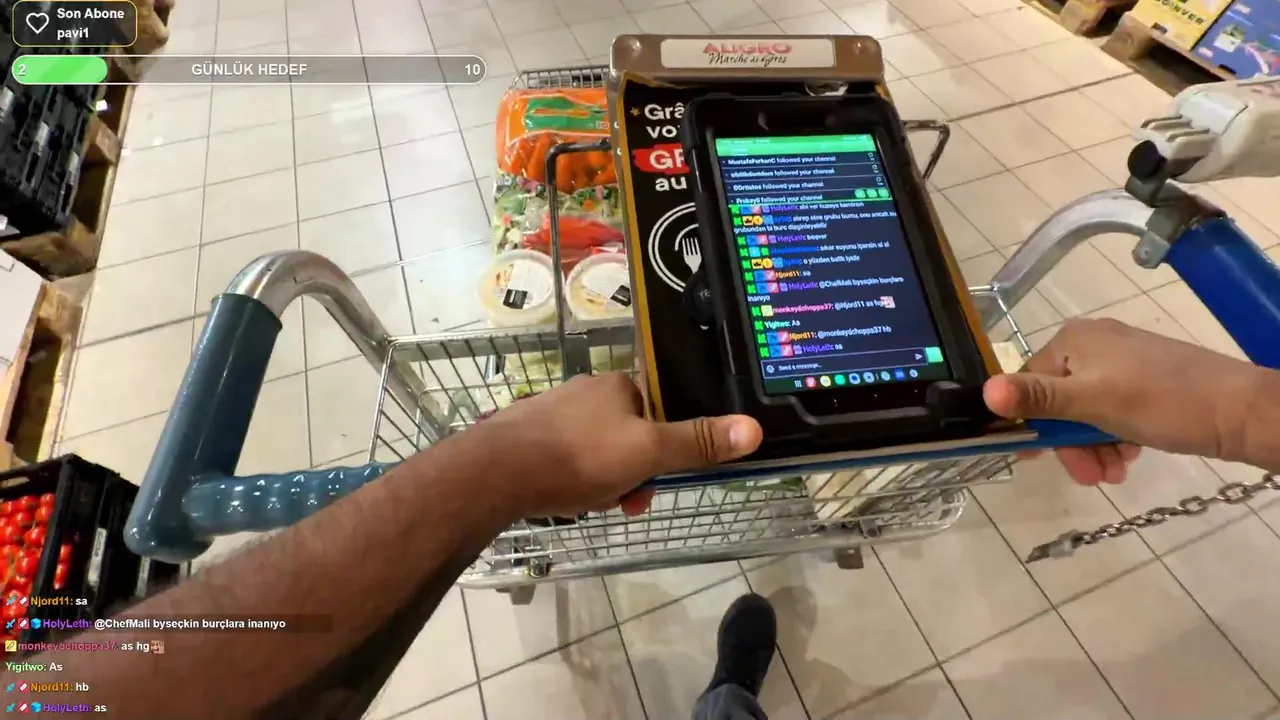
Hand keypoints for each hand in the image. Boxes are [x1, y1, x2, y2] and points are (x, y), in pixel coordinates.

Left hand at [474, 373, 762, 518]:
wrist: (494, 473)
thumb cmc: (577, 458)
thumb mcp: (647, 453)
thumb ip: (697, 442)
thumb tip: (753, 428)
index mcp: (619, 385)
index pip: (661, 412)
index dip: (668, 451)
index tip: (660, 481)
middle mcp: (587, 390)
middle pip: (631, 436)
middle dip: (633, 474)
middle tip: (624, 504)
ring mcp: (554, 412)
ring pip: (599, 452)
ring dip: (604, 483)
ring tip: (590, 505)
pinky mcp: (528, 435)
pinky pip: (567, 460)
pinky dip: (573, 482)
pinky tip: (563, 500)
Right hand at [983, 318, 1264, 485]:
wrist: (1240, 411)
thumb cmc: (1162, 403)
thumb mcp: (1094, 404)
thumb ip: (1038, 398)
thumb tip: (983, 392)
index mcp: (1073, 340)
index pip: (1028, 384)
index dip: (1031, 425)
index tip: (1038, 462)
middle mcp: (1093, 343)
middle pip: (1058, 401)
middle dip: (1070, 442)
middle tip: (1090, 475)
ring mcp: (1121, 360)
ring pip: (1086, 410)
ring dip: (1092, 446)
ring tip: (1114, 471)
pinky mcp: (1144, 378)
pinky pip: (1112, 409)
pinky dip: (1113, 435)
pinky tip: (1128, 455)